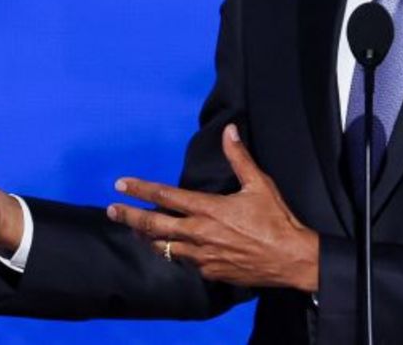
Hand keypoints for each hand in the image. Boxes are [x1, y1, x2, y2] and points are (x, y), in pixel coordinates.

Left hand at [107, 124, 319, 292]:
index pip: (165, 197)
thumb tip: (230, 131)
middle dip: (130, 217)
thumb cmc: (276, 220)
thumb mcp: (259, 184)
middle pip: (154, 226)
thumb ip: (240, 157)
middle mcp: (200, 233)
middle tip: (112, 210)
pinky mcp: (210, 272)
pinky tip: (171, 250)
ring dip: (147, 238)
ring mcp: (202, 256)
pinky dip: (175, 253)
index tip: (121, 184)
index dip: (140, 190)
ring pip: (164, 248)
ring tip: (136, 231)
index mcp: (209, 209)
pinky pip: (184, 262)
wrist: (290, 259)